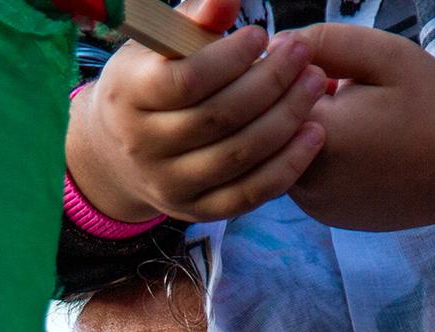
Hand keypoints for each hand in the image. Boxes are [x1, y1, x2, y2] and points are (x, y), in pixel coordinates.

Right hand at [66, 0, 326, 223]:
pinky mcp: (197, 210)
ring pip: (238, 156)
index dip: (230, 58)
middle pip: (218, 118)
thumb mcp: (160, 45)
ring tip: (316, 85)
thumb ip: (196, 18)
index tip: (261, 35)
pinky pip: (249, 194)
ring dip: (286, 120)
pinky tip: (314, 134)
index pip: (185, 81)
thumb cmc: (151, 80)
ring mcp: (170, 184)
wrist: (119, 150)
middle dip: (270, 83)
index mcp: (129, 96)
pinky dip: (287, 166)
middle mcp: (144, 146)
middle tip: (303, 56)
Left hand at [280, 23, 434, 235]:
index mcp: (320, 135)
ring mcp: (318, 205)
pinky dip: (316, 157)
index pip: (268, 94)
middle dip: (291, 101)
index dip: (289, 71)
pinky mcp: (330, 217)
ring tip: (353, 114)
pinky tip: (356, 143)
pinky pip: (305, 179)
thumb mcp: (384, 55)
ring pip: (283, 156)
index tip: (322, 64)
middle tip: (340, 87)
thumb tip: (275, 45)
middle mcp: (310, 180)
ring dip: (301, 131)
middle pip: (270, 129)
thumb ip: (324, 42)